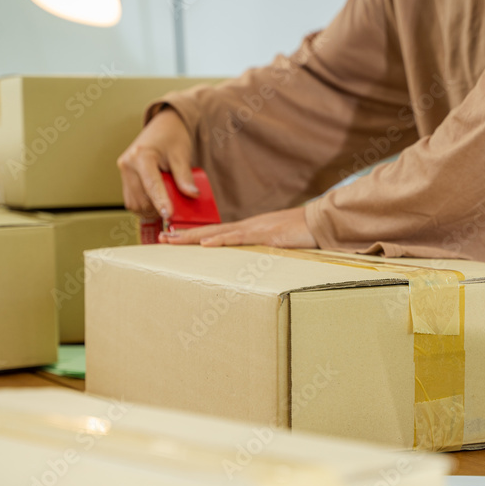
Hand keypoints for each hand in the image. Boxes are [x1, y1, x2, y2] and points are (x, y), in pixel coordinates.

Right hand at [116, 108, 198, 218]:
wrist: (162, 127)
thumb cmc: (172, 137)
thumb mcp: (181, 154)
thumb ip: (185, 176)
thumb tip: (192, 195)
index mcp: (141, 155)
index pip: (151, 184)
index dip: (160, 201)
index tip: (168, 215)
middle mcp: (127, 164)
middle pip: (142, 198)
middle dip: (158, 207)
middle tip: (176, 207)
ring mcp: (123, 172)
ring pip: (135, 204)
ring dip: (151, 209)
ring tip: (166, 202)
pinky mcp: (124, 179)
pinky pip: (132, 201)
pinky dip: (145, 206)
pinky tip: (156, 201)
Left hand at [162, 206, 316, 248]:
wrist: (324, 222)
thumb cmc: (305, 234)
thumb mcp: (280, 245)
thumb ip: (265, 252)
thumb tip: (254, 264)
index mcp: (250, 230)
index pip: (217, 233)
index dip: (195, 236)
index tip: (175, 238)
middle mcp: (249, 227)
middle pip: (210, 231)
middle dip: (185, 235)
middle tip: (161, 238)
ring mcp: (256, 229)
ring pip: (218, 233)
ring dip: (194, 237)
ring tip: (172, 240)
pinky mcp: (267, 235)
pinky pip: (239, 238)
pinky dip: (220, 241)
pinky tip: (205, 244)